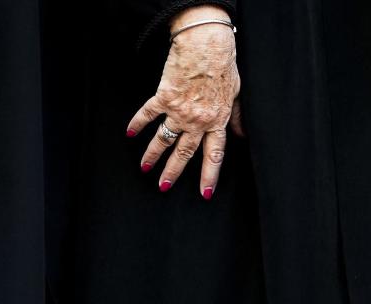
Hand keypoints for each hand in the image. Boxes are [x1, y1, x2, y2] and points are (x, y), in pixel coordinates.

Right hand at [127, 5, 240, 199]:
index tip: (205, 193)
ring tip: (145, 168)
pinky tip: (130, 133)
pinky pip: (148, 114)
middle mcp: (198, 121)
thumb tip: (241, 134)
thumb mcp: (235, 94)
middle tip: (163, 186)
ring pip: (164, 139)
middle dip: (173, 172)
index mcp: (216, 121)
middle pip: (184, 153)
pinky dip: (137, 124)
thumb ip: (235, 117)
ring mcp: (179, 110)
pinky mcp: (164, 96)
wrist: (206, 43)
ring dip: (153, 155)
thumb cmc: (223, 65)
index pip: (214, 155)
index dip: (210, 176)